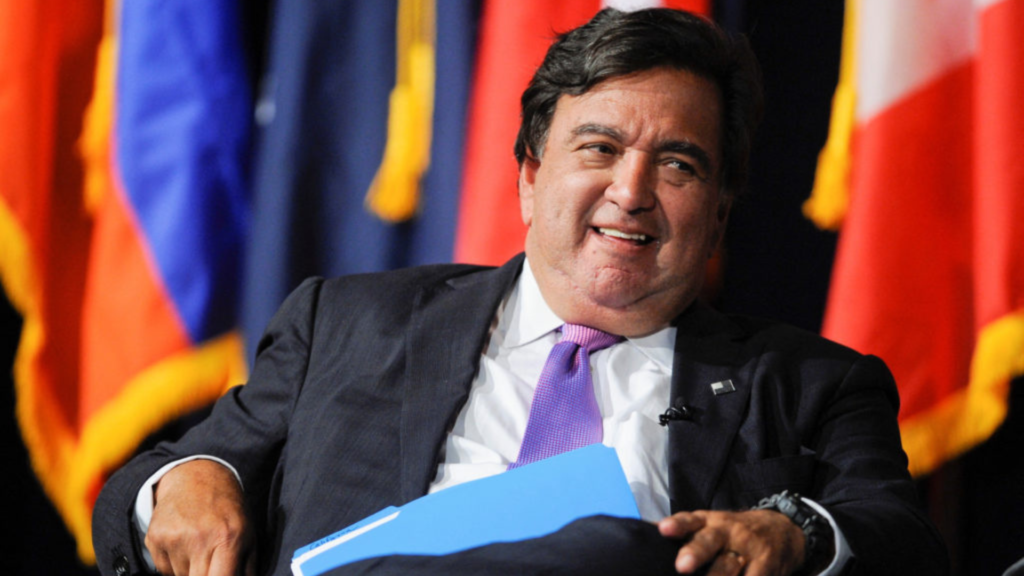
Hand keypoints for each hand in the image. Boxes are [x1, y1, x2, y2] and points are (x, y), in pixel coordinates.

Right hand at [145, 459, 254, 575]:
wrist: (195, 477)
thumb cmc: (227, 511)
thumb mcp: (248, 535)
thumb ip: (247, 569)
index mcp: (228, 539)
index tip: (222, 574)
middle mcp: (199, 539)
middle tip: (211, 563)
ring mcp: (173, 539)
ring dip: (190, 572)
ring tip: (199, 548)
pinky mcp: (154, 539)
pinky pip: (164, 570)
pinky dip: (174, 565)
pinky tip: (183, 544)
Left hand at [657, 509, 804, 575]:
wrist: (782, 530)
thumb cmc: (733, 532)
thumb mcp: (709, 524)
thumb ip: (683, 531)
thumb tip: (644, 531)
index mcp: (709, 522)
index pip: (690, 521)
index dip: (677, 525)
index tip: (663, 530)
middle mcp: (728, 532)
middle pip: (709, 541)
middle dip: (696, 553)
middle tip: (682, 566)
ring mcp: (749, 549)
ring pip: (730, 566)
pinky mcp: (767, 565)